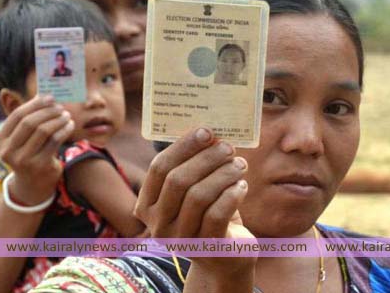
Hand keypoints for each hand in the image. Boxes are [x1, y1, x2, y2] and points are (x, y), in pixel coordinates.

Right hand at [0, 95, 73, 205]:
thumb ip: (27, 119)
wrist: (32, 184)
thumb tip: (43, 95)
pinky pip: (55, 142)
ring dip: (57, 120)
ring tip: (66, 115)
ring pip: (43, 131)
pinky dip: (64, 130)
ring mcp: (23, 160)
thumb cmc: (27, 154)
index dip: (34, 104)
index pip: (17, 116)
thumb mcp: (20, 139)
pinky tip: (70, 125)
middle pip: (30, 122)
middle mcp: (7, 151)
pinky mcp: (39, 166)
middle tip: (59, 107)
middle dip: (47, 111)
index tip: (49, 97)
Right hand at [134, 128, 256, 274]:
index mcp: (147, 206)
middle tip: (227, 147)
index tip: (206, 131)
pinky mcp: (205, 248)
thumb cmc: (208, 214)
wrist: (224, 257)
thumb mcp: (195, 190)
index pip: (159, 168)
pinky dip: (231, 195)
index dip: (182, 147)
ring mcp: (180, 239)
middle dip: (205, 158)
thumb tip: (207, 132)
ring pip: (198, 196)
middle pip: (178, 181)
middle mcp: (158, 225)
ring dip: (222, 174)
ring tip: (239, 165)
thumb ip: (193, 165)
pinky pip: (217, 214)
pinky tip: (242, 186)